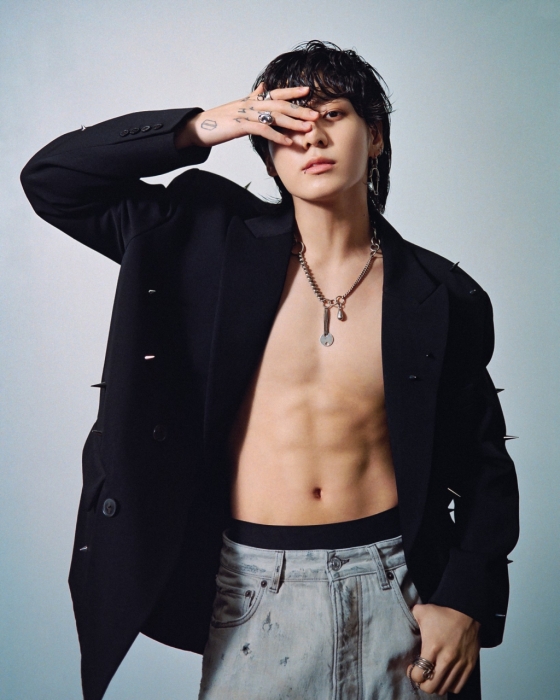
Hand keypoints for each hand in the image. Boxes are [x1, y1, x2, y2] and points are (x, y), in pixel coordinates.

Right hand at [174, 83, 318, 149]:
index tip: (309, 91)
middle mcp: (251, 104)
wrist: (198, 127)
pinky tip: (287, 142)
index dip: (292, 91)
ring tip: (307, 129)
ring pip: (274, 116)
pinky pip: (262, 130)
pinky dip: (276, 136)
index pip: (276, 93)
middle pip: (280, 105)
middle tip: (316, 115)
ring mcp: (245, 114)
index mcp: (252, 100)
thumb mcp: (238, 107)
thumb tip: (263, 87)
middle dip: (300, 110)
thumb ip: (253, 97)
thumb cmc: (219, 121)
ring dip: (293, 123)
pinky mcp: (240, 126)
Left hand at [407, 604, 479, 695]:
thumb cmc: (443, 613)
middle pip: (431, 687)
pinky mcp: (469, 666)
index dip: (413, 675)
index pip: (419, 675)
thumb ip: (409, 616)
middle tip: (421, 676)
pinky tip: (444, 678)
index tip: (412, 668)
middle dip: (423, 684)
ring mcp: (459, 664)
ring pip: (444, 688)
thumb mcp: (422, 611)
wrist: (467, 612)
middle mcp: (446, 659)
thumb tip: (400, 617)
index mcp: (432, 647)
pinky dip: (450, 686)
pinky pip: (458, 686)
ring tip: (432, 677)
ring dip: (436, 685)